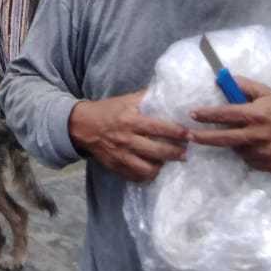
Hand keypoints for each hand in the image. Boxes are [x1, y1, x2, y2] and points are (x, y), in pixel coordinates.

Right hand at [68, 92, 188, 182]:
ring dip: (162, 167)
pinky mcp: (116, 167)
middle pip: (157, 151)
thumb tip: (167, 93)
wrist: (82, 126)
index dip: (176, 132)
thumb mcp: (125, 100)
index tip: (189, 134)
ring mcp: (121, 156)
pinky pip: (136, 177)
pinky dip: (147, 176)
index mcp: (130, 120)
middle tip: (186, 153)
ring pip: (148, 169)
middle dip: (175, 153)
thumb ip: (145, 98)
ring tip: (169, 162)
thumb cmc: (107, 110)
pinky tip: (153, 170)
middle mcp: (127, 139)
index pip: (158, 127)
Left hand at [188, 77, 270, 172]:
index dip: (207, 115)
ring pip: (238, 150)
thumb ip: (246, 86)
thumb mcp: (269, 93)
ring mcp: (263, 153)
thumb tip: (226, 79)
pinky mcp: (268, 166)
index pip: (226, 114)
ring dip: (236, 144)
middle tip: (190, 135)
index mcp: (256, 115)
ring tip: (249, 136)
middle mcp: (258, 135)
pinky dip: (249, 153)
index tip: (192, 114)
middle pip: (224, 138)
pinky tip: (259, 146)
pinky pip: (250, 160)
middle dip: (204, 137)